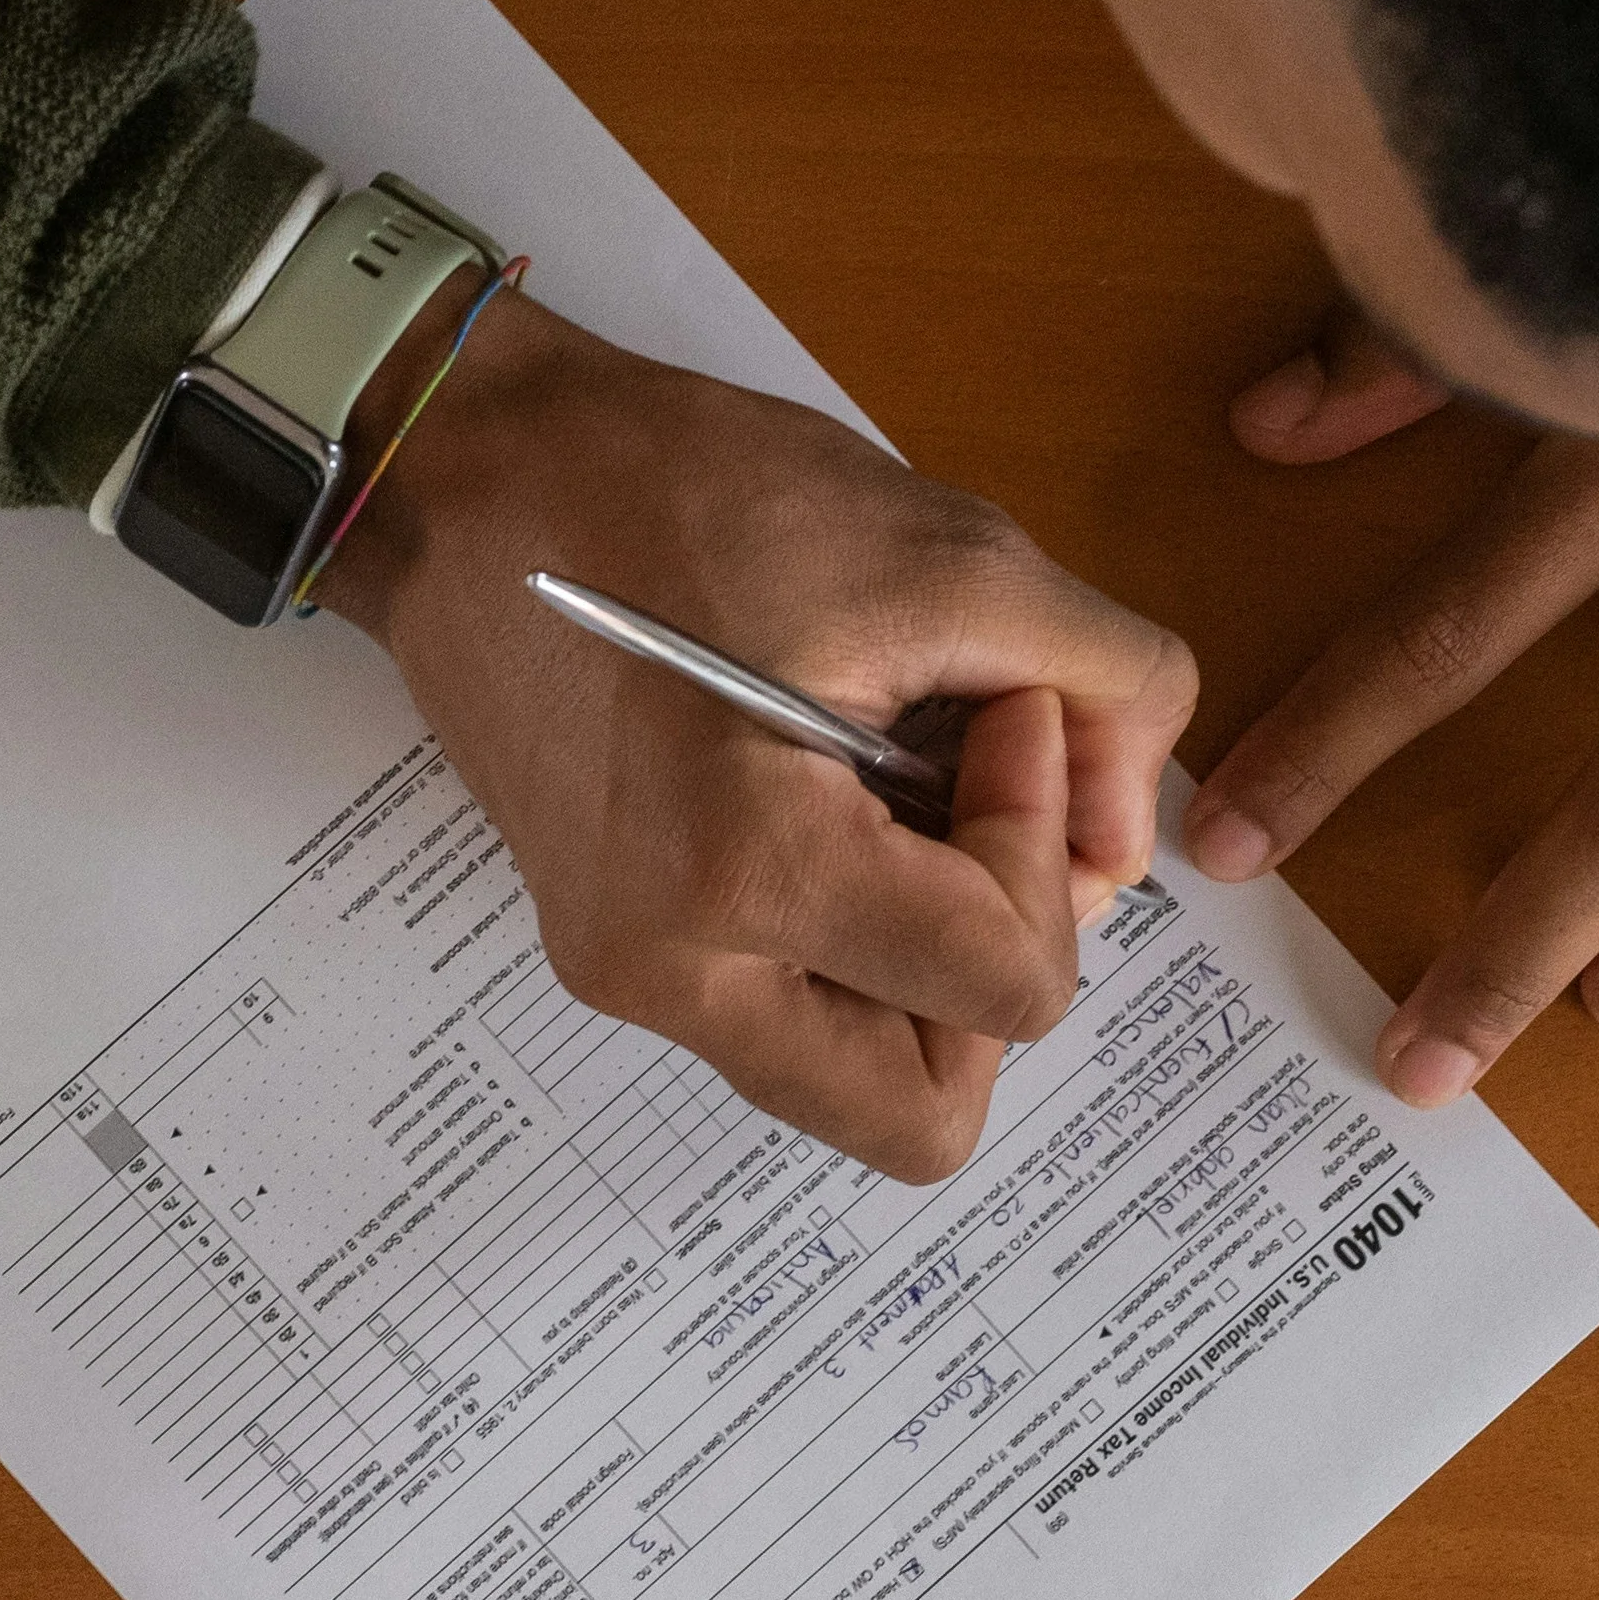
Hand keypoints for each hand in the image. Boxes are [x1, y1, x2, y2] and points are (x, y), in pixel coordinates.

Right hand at [325, 295, 1196, 1177]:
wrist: (469, 480)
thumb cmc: (680, 488)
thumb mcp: (952, 553)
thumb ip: (1107, 689)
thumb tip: (1130, 835)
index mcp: (745, 876)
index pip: (1008, 990)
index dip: (1053, 847)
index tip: (1004, 713)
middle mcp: (671, 971)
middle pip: (923, 1119)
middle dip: (994, 978)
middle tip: (976, 823)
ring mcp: (630, 976)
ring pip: (853, 1081)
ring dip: (925, 971)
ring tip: (906, 805)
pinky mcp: (615, 951)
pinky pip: (787, 1015)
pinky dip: (856, 940)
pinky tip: (841, 801)